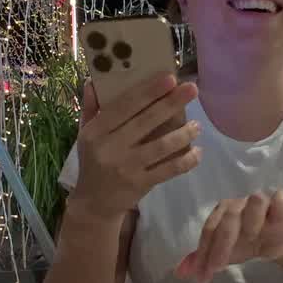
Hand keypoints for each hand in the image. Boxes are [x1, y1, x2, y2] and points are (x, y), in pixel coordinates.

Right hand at [70, 73, 201, 222]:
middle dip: (171, 103)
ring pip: (161, 146)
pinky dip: (186, 161)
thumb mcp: (85, 134)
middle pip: (146, 121)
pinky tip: (198, 152)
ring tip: (197, 125)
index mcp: (96, 131)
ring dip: (183, 134)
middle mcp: (111, 147)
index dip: (148, 92)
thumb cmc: (93, 162)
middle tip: (193, 89)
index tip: (170, 78)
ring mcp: (127, 167)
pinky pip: (168, 170)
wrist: (94, 204)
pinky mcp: (141, 183)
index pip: (124, 106)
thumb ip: (90, 108)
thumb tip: (94, 80)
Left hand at [176, 190, 282, 282]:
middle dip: (220, 247)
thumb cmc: (248, 244)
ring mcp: (261, 199)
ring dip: (252, 223)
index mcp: (221, 212)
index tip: (202, 278)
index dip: (203, 254)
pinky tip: (274, 225)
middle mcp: (238, 203)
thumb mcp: (224, 254)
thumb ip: (203, 259)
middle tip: (217, 269)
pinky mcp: (281, 199)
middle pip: (227, 220)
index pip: (209, 231)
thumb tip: (180, 273)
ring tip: (253, 240)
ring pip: (255, 201)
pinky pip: (280, 198)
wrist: (277, 242)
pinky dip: (278, 209)